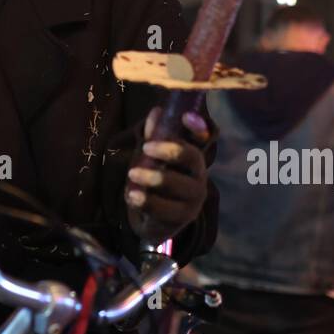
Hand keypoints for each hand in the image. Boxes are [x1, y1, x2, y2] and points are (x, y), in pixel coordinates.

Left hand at [125, 107, 210, 243]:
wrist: (157, 221)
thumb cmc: (158, 182)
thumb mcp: (154, 159)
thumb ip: (155, 137)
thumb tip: (156, 112)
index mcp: (193, 159)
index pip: (202, 140)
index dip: (197, 127)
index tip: (186, 116)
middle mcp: (199, 177)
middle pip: (193, 159)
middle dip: (170, 151)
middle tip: (145, 147)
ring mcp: (192, 200)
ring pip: (179, 187)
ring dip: (154, 178)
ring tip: (132, 173)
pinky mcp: (180, 219)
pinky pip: (164, 210)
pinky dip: (146, 201)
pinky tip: (132, 195)